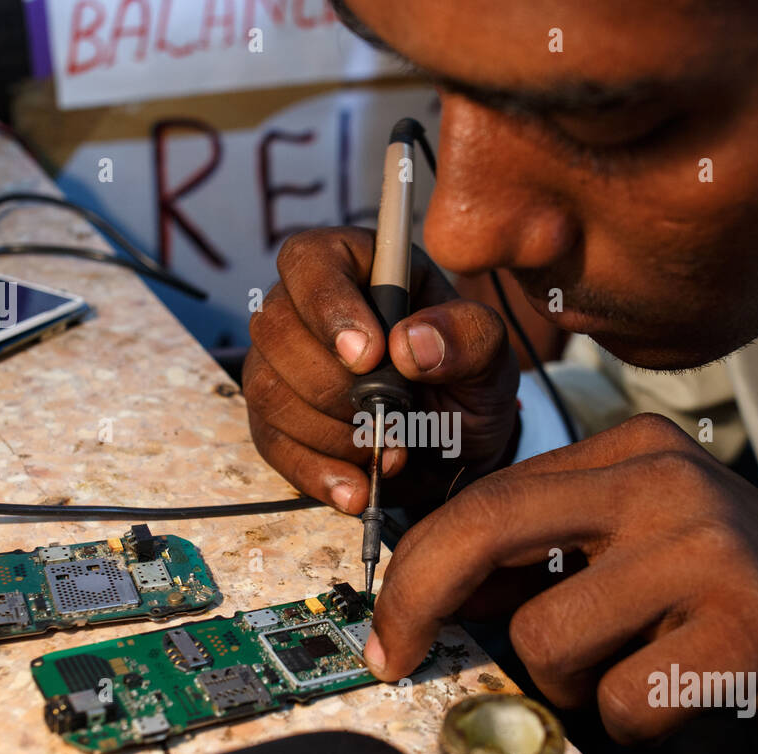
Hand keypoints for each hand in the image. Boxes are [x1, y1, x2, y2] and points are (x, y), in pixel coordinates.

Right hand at [243, 227, 519, 514]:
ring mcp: (280, 365)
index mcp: (356, 264)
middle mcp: (303, 307)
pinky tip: (358, 489)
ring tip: (391, 452)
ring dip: (332, 434)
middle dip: (336, 388)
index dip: (330, 309)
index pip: (310, 261)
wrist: (457, 445)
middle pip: (277, 331)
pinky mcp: (275, 420)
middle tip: (394, 418)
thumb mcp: (490, 354)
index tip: (370, 357)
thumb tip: (410, 342)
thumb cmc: (467, 378)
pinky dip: (316, 473)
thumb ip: (467, 335)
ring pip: (268, 391)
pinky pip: (271, 444)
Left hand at [366, 413, 757, 753]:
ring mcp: (708, 549)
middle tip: (397, 658)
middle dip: (420, 602)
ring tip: (636, 670)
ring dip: (571, 684)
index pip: (485, 498)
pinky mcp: (745, 627)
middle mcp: (666, 482)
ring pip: (548, 639)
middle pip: (488, 532)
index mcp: (633, 451)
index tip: (388, 622)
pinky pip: (619, 700)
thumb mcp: (635, 548)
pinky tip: (682, 696)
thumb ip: (543, 556)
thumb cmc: (731, 597)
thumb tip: (430, 594)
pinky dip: (633, 721)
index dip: (416, 566)